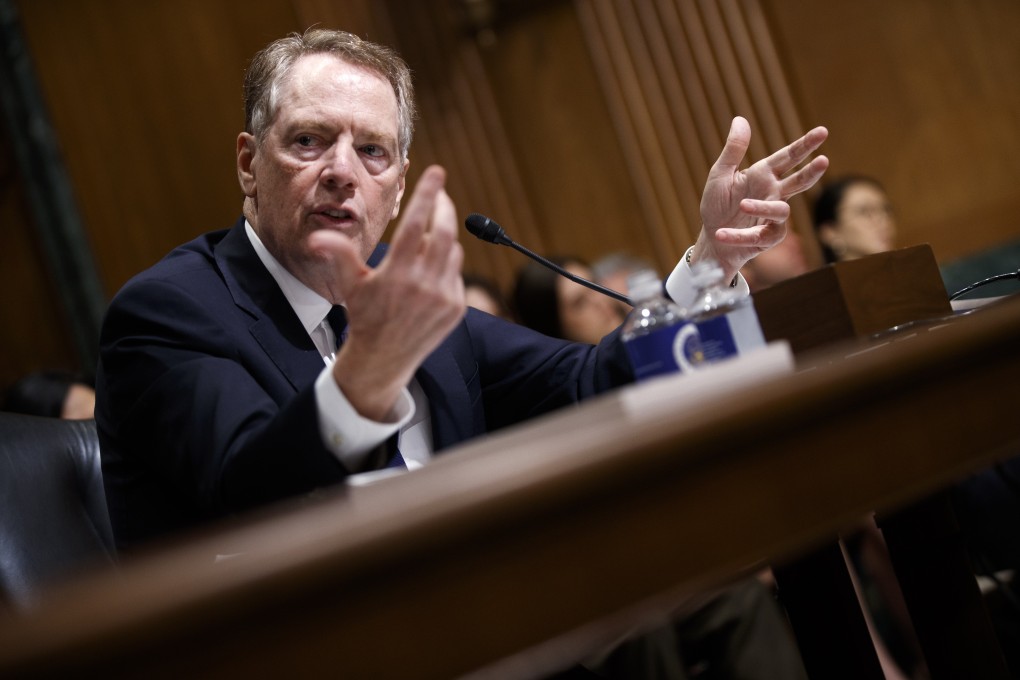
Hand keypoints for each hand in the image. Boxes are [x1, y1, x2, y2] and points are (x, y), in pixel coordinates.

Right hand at [308, 165, 464, 420]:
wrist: (384, 358)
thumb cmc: (364, 316)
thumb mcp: (349, 284)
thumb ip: (338, 254)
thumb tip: (317, 236)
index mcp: (397, 273)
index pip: (418, 223)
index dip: (428, 194)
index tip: (437, 171)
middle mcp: (424, 284)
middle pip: (445, 232)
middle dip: (444, 207)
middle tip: (440, 193)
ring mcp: (444, 297)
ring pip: (452, 252)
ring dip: (444, 238)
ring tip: (428, 237)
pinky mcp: (456, 307)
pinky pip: (456, 273)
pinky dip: (447, 263)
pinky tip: (431, 267)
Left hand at [694, 116, 828, 279]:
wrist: (712, 239)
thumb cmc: (718, 204)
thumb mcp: (720, 174)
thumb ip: (733, 150)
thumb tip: (740, 119)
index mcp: (764, 174)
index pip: (789, 157)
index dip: (805, 145)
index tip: (822, 131)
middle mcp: (773, 194)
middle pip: (798, 182)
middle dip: (811, 172)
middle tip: (823, 161)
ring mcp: (772, 218)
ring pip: (780, 211)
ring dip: (762, 207)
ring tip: (742, 204)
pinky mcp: (765, 239)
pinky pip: (758, 236)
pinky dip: (739, 235)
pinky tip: (722, 233)